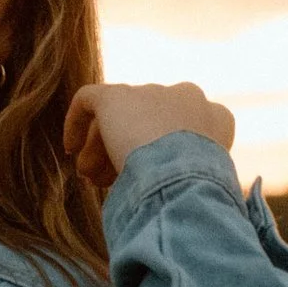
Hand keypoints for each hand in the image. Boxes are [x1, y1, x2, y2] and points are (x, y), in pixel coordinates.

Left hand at [62, 82, 234, 190]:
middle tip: (107, 181)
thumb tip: (157, 187)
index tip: (145, 175)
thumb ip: (184, 171)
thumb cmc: (194, 194)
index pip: (182, 129)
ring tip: (91, 178)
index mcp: (216, 117)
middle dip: (126, 150)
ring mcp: (152, 92)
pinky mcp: (117, 96)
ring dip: (102, 148)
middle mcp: (187, 97)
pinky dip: (76, 121)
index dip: (160, 151)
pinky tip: (70, 148)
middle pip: (148, 122)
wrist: (181, 178)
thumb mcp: (201, 183)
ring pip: (120, 118)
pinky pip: (90, 99)